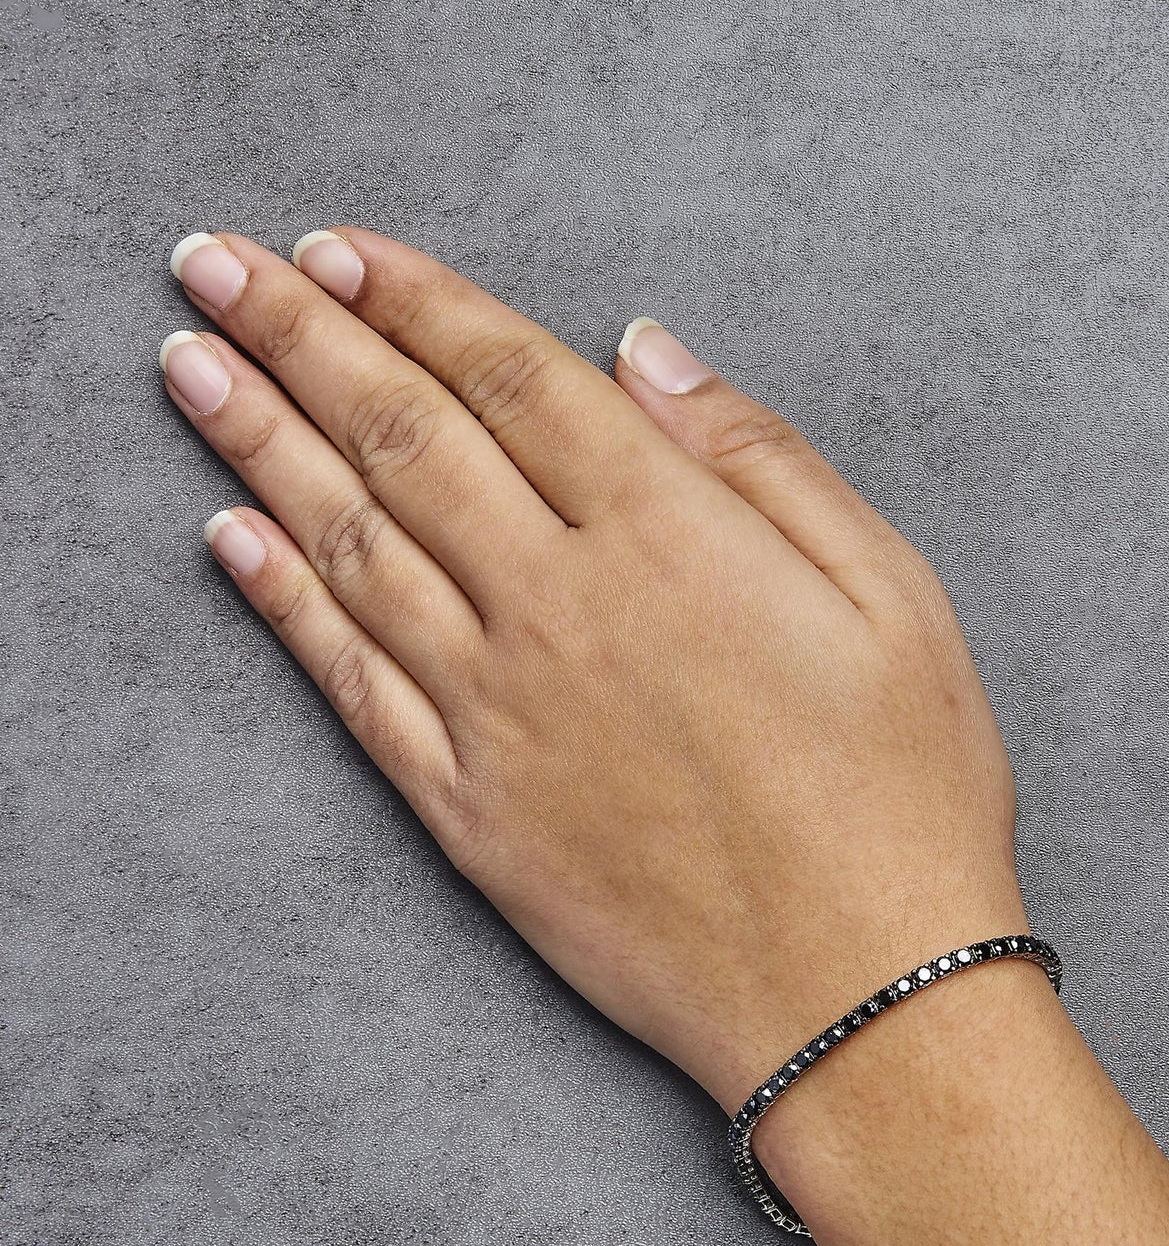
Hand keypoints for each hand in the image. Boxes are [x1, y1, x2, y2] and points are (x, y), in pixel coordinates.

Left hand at [163, 226, 1026, 1111]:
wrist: (860, 996)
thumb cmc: (902, 792)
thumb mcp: (892, 591)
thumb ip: (759, 457)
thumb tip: (649, 352)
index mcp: (668, 537)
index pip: (512, 379)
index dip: (418, 301)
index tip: (340, 249)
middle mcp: (560, 607)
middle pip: (403, 436)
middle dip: (299, 333)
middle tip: (212, 265)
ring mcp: (498, 713)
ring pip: (351, 544)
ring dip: (256, 444)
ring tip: (189, 366)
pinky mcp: (468, 811)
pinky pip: (352, 686)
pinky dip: (283, 605)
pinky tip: (229, 541)